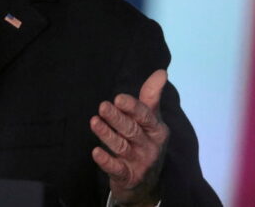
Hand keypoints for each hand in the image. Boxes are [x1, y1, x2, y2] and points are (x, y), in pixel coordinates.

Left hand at [90, 69, 169, 205]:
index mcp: (157, 130)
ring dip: (107, 134)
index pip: (145, 116)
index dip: (132, 107)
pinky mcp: (127, 176)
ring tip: (94, 122)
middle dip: (117, 118)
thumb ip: (151, 97)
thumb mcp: (151, 120)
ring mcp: (139, 163)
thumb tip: (161, 72)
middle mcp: (150, 146)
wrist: (146, 182)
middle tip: (102, 106)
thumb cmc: (146, 141)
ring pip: (121, 147)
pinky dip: (106, 161)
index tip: (118, 98)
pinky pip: (116, 169)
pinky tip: (95, 152)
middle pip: (132, 130)